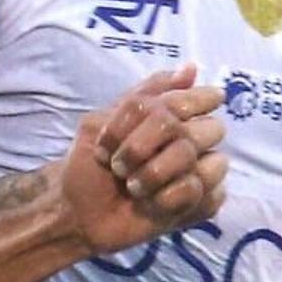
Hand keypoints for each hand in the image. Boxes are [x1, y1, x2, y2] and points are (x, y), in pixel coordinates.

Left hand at [57, 65, 228, 253]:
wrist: (78, 213)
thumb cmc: (90, 165)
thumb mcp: (102, 120)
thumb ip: (145, 95)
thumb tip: (192, 68)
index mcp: (169, 116)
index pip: (191, 98)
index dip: (169, 106)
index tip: (143, 121)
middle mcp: (190, 140)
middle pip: (201, 127)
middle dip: (149, 144)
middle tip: (120, 163)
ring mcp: (198, 172)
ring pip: (203, 160)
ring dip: (156, 173)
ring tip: (132, 187)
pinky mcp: (201, 203)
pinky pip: (200, 192)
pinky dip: (166, 198)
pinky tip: (149, 204)